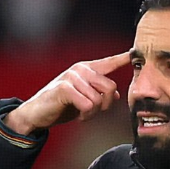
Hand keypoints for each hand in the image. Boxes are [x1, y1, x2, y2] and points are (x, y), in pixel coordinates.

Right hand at [5, 52, 131, 134]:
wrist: (36, 114)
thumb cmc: (60, 106)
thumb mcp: (83, 99)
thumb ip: (99, 94)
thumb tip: (116, 94)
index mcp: (86, 70)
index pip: (109, 62)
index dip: (122, 59)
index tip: (133, 53)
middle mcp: (80, 69)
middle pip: (110, 86)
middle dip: (105, 105)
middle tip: (93, 112)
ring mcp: (72, 77)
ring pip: (98, 99)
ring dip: (92, 112)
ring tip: (82, 113)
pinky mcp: (65, 88)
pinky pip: (87, 104)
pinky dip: (85, 115)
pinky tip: (78, 114)